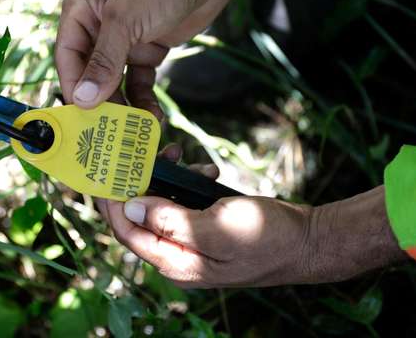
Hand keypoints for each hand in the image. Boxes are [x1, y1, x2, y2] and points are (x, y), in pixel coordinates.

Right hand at [55, 0, 232, 117]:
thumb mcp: (126, 18)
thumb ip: (104, 61)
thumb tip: (83, 100)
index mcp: (80, 8)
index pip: (67, 55)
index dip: (74, 86)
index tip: (82, 115)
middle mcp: (98, 24)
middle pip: (91, 72)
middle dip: (101, 100)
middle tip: (109, 129)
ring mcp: (124, 37)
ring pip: (115, 80)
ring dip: (125, 104)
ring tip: (134, 127)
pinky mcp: (148, 47)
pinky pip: (139, 79)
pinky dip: (144, 97)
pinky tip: (153, 114)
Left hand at [97, 145, 405, 287]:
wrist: (308, 240)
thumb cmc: (267, 238)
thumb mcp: (217, 229)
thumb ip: (170, 221)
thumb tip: (131, 208)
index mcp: (175, 263)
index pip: (126, 232)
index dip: (113, 202)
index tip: (106, 170)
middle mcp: (177, 256)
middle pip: (139, 217)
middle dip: (140, 181)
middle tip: (146, 152)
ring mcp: (191, 242)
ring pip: (160, 205)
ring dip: (167, 178)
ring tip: (181, 157)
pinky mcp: (204, 228)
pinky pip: (183, 203)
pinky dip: (188, 184)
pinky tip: (205, 171)